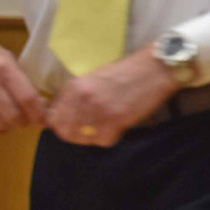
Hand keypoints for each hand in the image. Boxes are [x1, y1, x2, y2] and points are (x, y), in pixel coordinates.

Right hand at [0, 30, 46, 137]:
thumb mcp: (9, 59)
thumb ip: (25, 82)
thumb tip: (42, 107)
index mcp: (3, 66)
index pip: (27, 98)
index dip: (39, 113)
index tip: (44, 119)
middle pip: (13, 115)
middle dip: (26, 122)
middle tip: (29, 119)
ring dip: (11, 126)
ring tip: (13, 120)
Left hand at [46, 49, 180, 147]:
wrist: (155, 69)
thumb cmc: (126, 72)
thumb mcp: (94, 78)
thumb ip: (77, 96)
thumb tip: (64, 117)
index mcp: (74, 87)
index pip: (55, 119)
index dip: (63, 126)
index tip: (73, 126)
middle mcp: (83, 98)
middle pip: (66, 133)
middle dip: (77, 135)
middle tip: (92, 130)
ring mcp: (99, 110)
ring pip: (84, 139)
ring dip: (94, 136)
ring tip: (107, 126)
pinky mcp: (116, 120)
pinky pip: (104, 141)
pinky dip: (111, 137)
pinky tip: (119, 126)